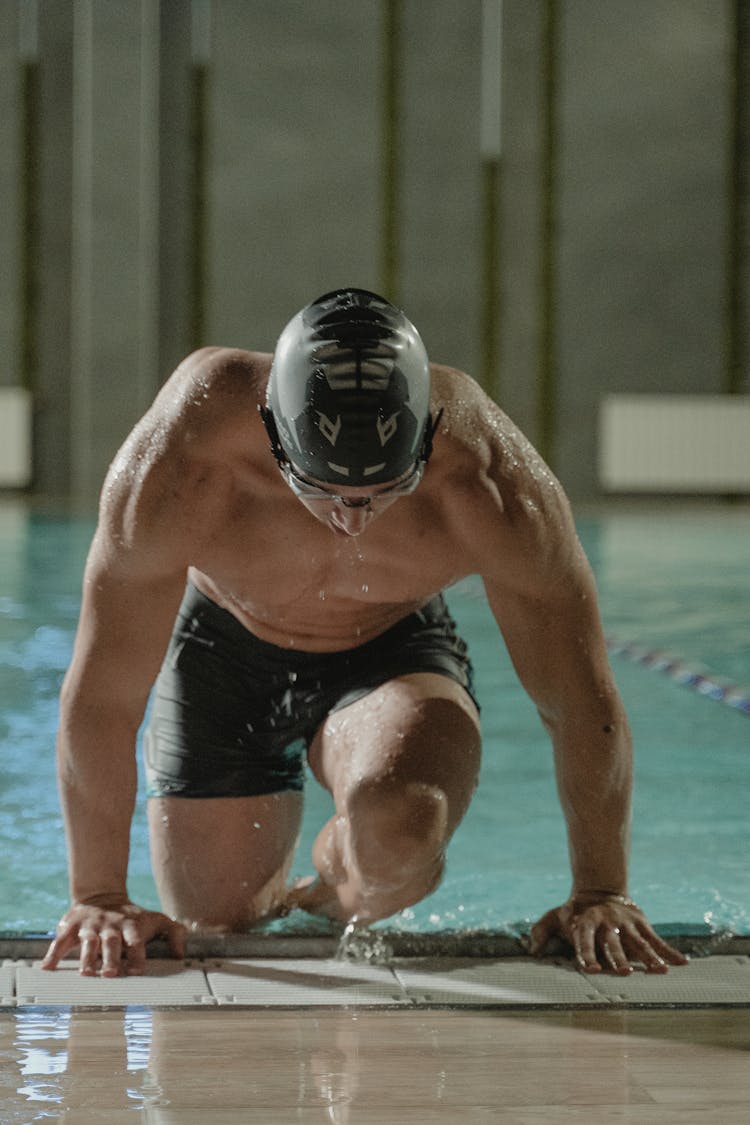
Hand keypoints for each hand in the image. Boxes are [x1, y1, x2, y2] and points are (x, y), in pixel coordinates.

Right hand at [41, 900, 185, 976]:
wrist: (101, 895)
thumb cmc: (132, 917)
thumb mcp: (156, 919)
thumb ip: (174, 934)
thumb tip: (181, 955)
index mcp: (131, 926)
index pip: (136, 940)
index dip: (137, 954)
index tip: (137, 970)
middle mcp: (110, 926)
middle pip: (111, 943)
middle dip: (111, 958)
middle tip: (111, 974)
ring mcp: (89, 927)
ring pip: (88, 943)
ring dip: (87, 958)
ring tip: (86, 973)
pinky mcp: (70, 927)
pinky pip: (60, 941)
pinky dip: (53, 954)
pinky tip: (48, 968)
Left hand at [529, 892, 688, 974]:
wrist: (599, 889)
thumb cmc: (575, 912)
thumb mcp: (555, 917)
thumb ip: (541, 931)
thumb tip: (531, 950)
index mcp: (585, 923)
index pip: (585, 940)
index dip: (587, 955)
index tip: (592, 970)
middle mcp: (607, 923)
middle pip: (614, 944)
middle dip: (619, 958)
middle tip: (625, 974)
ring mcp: (626, 923)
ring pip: (639, 942)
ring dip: (650, 958)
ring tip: (660, 972)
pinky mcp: (641, 923)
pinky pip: (657, 939)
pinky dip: (669, 951)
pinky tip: (682, 963)